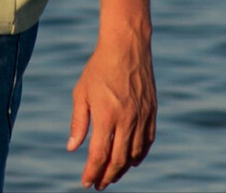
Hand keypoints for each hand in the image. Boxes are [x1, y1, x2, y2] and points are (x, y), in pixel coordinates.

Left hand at [67, 18, 155, 187]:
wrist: (127, 46)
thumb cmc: (99, 68)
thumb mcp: (81, 93)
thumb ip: (78, 122)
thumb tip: (73, 147)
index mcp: (106, 115)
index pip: (99, 155)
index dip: (92, 172)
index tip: (86, 182)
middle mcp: (126, 119)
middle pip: (118, 160)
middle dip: (107, 176)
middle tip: (99, 184)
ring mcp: (142, 116)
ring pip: (134, 154)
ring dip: (122, 169)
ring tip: (112, 175)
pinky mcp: (152, 112)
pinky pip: (148, 141)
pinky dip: (139, 155)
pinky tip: (131, 160)